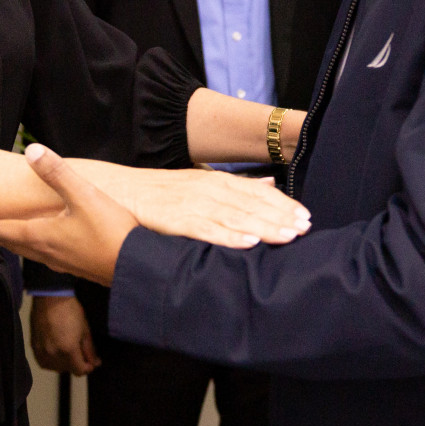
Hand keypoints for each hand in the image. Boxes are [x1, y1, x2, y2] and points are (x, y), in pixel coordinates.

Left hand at [0, 145, 140, 283]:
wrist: (137, 269)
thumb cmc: (110, 233)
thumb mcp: (83, 196)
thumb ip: (57, 173)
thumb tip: (31, 150)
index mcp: (42, 236)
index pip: (3, 231)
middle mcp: (48, 252)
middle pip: (14, 244)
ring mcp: (64, 263)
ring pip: (31, 253)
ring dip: (16, 245)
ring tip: (10, 238)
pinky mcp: (80, 268)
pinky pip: (49, 258)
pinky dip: (38, 250)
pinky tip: (51, 248)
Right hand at [30, 295, 98, 374]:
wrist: (50, 298)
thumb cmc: (71, 311)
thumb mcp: (85, 330)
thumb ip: (90, 350)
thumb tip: (95, 363)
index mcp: (68, 350)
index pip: (79, 371)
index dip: (87, 368)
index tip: (90, 362)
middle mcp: (53, 354)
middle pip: (68, 370)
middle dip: (76, 364)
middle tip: (80, 352)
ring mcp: (41, 351)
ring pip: (55, 368)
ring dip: (63, 364)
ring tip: (67, 352)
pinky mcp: (34, 347)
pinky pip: (43, 362)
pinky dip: (51, 361)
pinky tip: (56, 352)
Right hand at [84, 164, 309, 248]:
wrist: (119, 190)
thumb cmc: (162, 192)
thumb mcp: (202, 183)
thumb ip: (237, 185)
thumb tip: (271, 185)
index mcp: (216, 181)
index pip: (257, 193)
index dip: (283, 205)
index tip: (306, 217)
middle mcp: (208, 190)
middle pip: (251, 204)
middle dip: (280, 217)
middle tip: (305, 229)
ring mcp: (192, 204)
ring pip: (235, 217)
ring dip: (263, 227)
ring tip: (286, 237)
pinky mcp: (175, 220)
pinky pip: (206, 230)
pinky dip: (228, 236)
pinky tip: (247, 244)